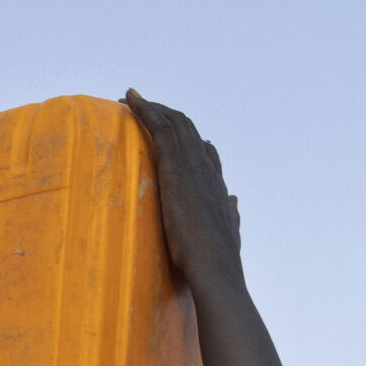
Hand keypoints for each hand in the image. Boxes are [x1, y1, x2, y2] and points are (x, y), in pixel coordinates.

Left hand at [124, 90, 243, 289]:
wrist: (216, 267)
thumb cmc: (218, 261)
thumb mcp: (227, 232)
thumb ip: (230, 215)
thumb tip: (235, 200)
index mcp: (217, 184)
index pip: (203, 150)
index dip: (187, 137)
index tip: (170, 131)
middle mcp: (207, 168)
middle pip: (188, 130)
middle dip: (166, 116)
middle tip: (143, 108)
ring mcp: (193, 165)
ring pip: (175, 123)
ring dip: (152, 108)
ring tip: (131, 98)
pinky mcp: (176, 167)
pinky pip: (160, 127)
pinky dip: (145, 109)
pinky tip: (130, 98)